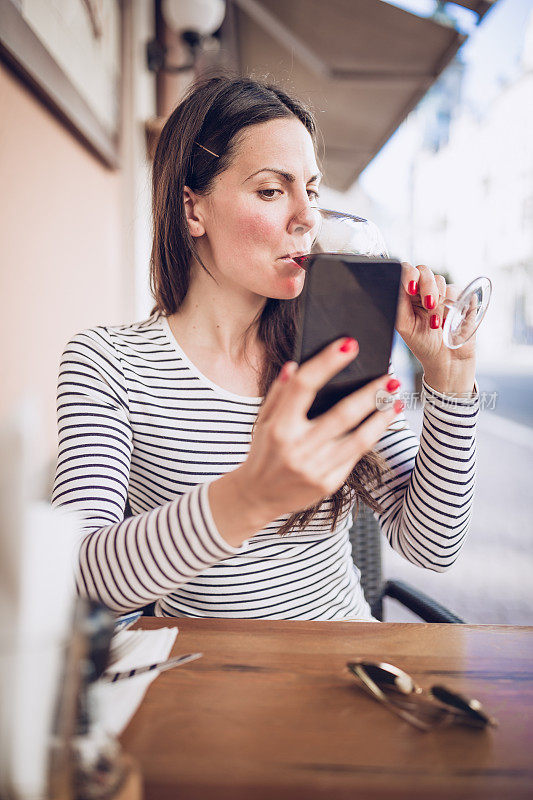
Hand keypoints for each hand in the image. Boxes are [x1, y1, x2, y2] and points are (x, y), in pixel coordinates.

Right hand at [218, 338, 400, 540]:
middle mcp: (297, 448)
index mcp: (278, 426)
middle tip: (390, 376)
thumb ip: (279, 393)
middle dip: (370, 393)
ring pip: (358, 438)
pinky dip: (373, 436)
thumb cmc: (263, 450)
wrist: (257, 496)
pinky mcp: (327, 483)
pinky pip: (355, 456)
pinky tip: (383, 421)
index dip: (327, 362)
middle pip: (342, 414)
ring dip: (381, 416)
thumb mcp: (262, 420)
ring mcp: (314, 468)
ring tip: (396, 399)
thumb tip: (295, 365)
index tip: (349, 344)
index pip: (304, 386)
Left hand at [395, 263, 475, 393]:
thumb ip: (398, 303)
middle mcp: (424, 290)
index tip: (411, 287)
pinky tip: (447, 320)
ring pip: (439, 280)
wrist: (446, 361)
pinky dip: (453, 303)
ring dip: (438, 299)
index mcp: (407, 295)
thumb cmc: (423, 344)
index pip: (406, 272)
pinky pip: (457, 289)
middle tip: (429, 304)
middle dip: (426, 286)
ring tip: (436, 321)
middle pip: (423, 270)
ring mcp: (443, 293)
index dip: (408, 274)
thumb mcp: (404, 325)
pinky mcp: (461, 298)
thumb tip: (396, 284)